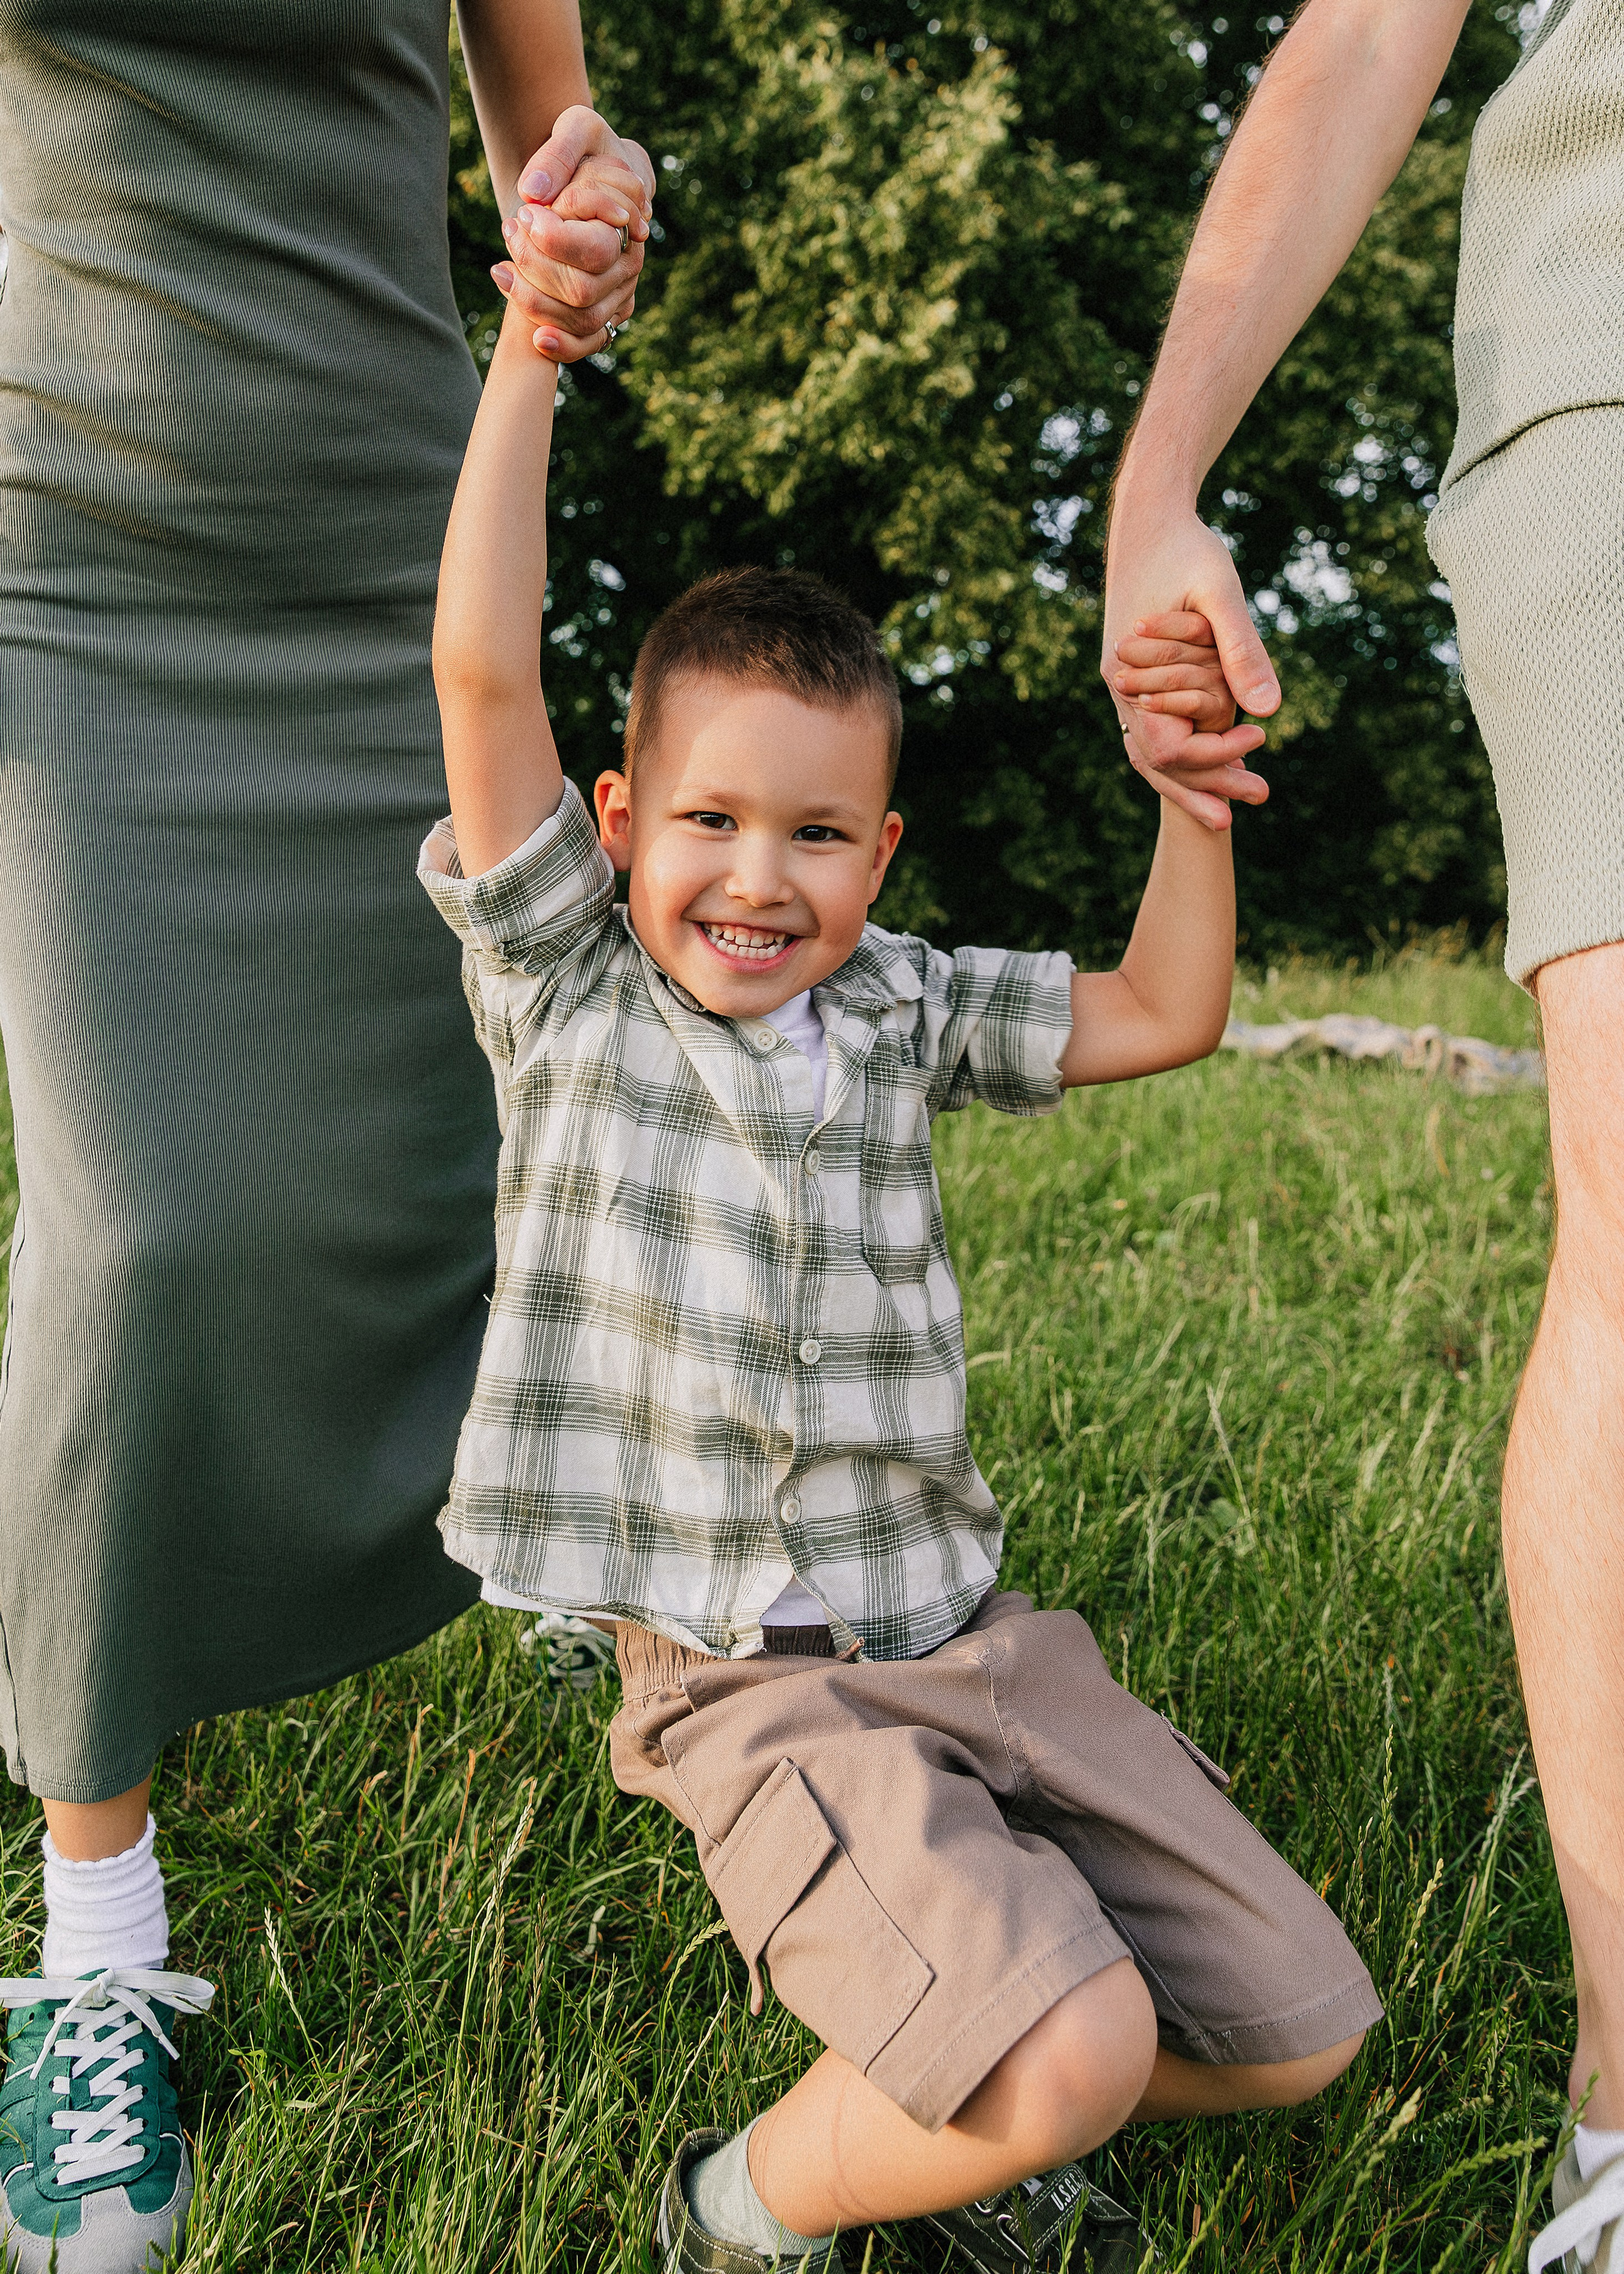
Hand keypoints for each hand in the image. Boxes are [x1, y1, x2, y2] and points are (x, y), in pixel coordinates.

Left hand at [493, 106, 654, 364]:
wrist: (597, 168)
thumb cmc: (588, 144)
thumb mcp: (577, 128)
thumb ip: (557, 156)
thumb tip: (532, 194)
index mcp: (629, 221)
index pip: (594, 249)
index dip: (553, 240)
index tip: (523, 214)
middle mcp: (630, 262)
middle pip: (583, 291)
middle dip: (535, 268)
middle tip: (508, 231)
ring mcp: (622, 290)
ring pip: (583, 320)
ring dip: (535, 302)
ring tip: (500, 267)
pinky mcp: (607, 309)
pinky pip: (590, 343)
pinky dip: (563, 346)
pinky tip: (534, 336)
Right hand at [1102, 501, 1277, 829]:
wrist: (1147, 517)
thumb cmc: (1185, 549)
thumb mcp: (1221, 594)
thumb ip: (1242, 651)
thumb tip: (1269, 710)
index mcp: (1131, 676)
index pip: (1168, 748)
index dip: (1214, 758)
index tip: (1261, 745)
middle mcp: (1120, 690)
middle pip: (1155, 764)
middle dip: (1203, 788)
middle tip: (1253, 805)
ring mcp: (1124, 687)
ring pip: (1152, 753)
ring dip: (1194, 778)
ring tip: (1238, 800)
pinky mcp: (1137, 678)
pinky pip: (1157, 730)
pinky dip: (1187, 750)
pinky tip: (1219, 755)